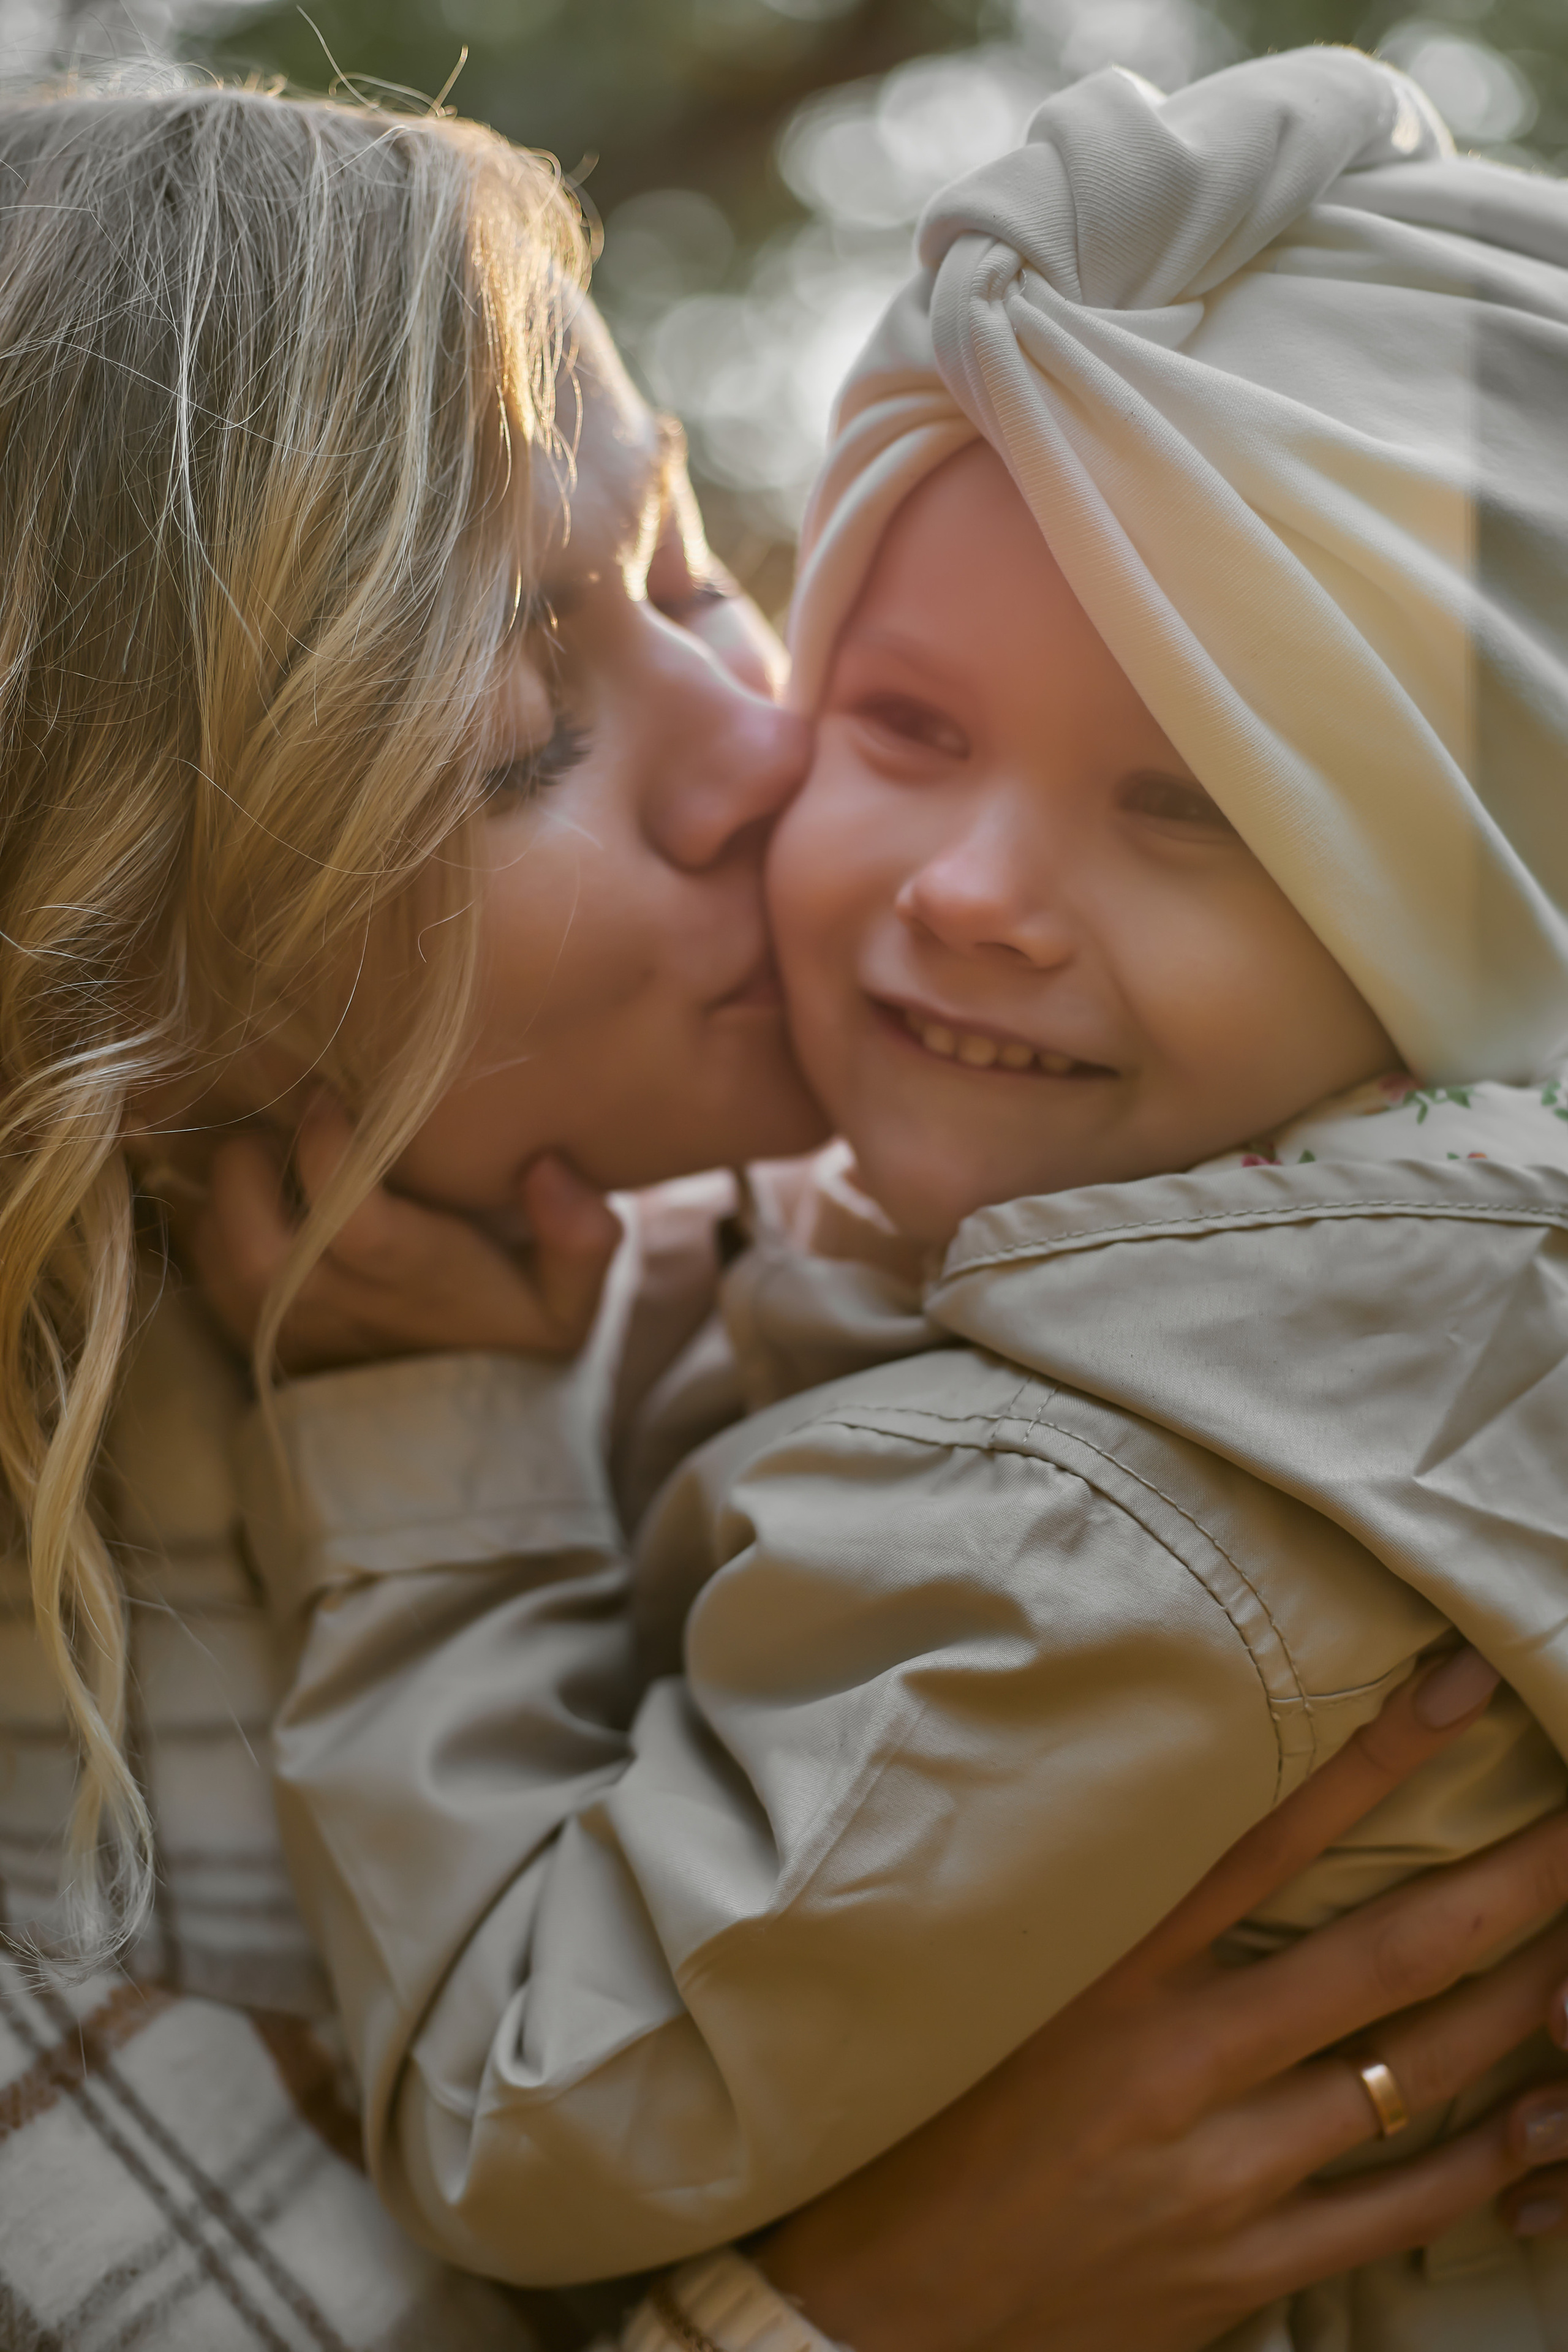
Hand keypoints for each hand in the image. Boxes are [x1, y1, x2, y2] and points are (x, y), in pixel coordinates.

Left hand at [182, 1093, 621, 1374]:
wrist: (451, 1433)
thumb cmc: (507, 1340)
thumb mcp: (569, 1303)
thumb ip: (582, 1239)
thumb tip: (548, 1169)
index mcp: (412, 1281)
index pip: (350, 1214)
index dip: (329, 1146)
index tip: (331, 1096)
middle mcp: (335, 1306)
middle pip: (252, 1229)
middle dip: (250, 1158)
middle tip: (276, 1117)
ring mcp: (283, 1324)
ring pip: (216, 1243)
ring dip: (226, 1185)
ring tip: (262, 1148)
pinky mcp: (247, 1333)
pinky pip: (202, 1266)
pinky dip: (211, 1219)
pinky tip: (250, 1192)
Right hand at [757, 1650, 1567, 2351]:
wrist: (871, 2316)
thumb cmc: (922, 2130)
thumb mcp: (994, 1992)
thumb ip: (1096, 1922)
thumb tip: (1187, 1824)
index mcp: (1107, 1974)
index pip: (1269, 1837)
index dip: (1377, 1759)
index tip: (1463, 1688)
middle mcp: (1178, 2062)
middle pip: (1386, 1955)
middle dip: (1512, 1883)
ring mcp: (1223, 2174)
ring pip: (1417, 2074)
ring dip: (1523, 2007)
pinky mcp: (1243, 2270)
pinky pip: (1400, 2205)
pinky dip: (1489, 2160)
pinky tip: (1550, 2120)